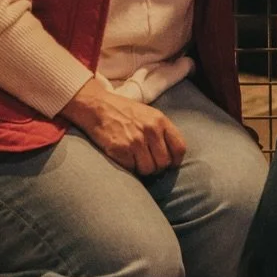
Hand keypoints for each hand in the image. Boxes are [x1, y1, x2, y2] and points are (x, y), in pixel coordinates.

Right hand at [60, 78, 187, 175]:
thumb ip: (161, 131)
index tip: (169, 163)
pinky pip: (132, 169)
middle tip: (147, 162)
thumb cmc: (124, 111)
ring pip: (149, 170)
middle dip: (156, 166)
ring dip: (142, 169)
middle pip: (164, 163)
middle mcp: (151, 130)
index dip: (175, 160)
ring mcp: (136, 141)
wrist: (97, 106)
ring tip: (135, 159)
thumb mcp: (148, 114)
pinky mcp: (121, 150)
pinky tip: (124, 157)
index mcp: (160, 120)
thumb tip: (171, 157)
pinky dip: (129, 167)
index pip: (179, 148)